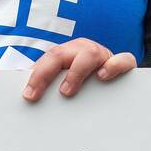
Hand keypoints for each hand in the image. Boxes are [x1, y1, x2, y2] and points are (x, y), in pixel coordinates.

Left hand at [22, 38, 136, 101]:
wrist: (111, 76)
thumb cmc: (79, 81)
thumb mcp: (60, 82)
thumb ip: (46, 87)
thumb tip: (26, 99)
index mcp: (64, 53)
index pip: (47, 59)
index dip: (37, 76)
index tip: (29, 95)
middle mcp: (81, 50)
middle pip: (60, 55)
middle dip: (46, 74)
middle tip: (36, 94)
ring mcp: (102, 55)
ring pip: (89, 54)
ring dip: (76, 72)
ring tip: (67, 91)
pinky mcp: (121, 63)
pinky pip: (123, 59)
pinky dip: (114, 65)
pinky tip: (103, 76)